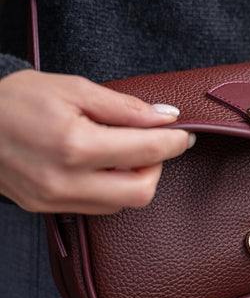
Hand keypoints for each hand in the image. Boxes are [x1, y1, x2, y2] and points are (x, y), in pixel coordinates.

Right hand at [0, 69, 193, 213]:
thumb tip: (166, 118)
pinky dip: (110, 188)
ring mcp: (53, 200)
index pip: (146, 151)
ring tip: (121, 151)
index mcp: (74, 144)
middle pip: (140, 192)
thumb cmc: (16, 98)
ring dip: (134, 179)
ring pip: (120, 204)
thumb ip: (124, 107)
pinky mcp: (45, 208)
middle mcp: (65, 181)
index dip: (174, 142)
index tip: (185, 135)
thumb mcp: (72, 89)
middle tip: (152, 143)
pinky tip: (100, 166)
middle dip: (157, 167)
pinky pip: (95, 207)